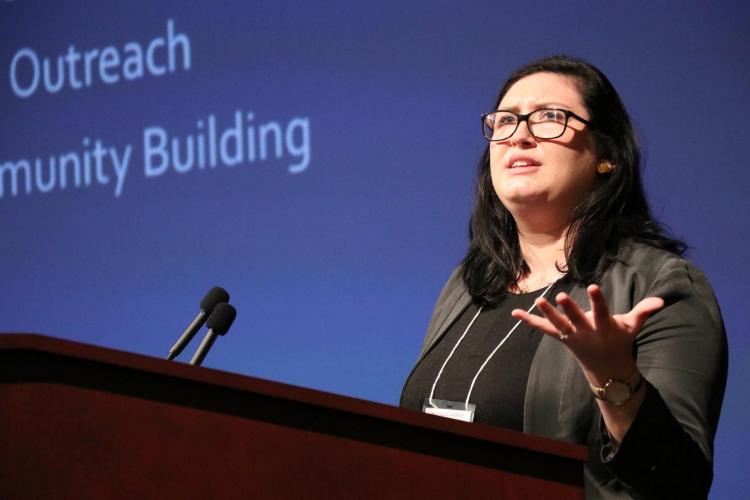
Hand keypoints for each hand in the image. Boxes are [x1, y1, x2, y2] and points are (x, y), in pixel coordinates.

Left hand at [511, 284, 663, 384]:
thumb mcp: (632, 327)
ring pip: (558, 324)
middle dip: (569, 309)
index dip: (597, 300)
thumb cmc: (620, 341)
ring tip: (539, 300)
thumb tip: (661, 300)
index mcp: (604, 326)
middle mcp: (586, 331)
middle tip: (562, 296)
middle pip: (576, 319)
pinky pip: (543, 329)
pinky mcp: (562, 338)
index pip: (601, 311)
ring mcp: (572, 336)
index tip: (593, 287)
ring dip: (547, 313)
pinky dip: (529, 321)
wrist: (608, 370)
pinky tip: (515, 313)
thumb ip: (644, 312)